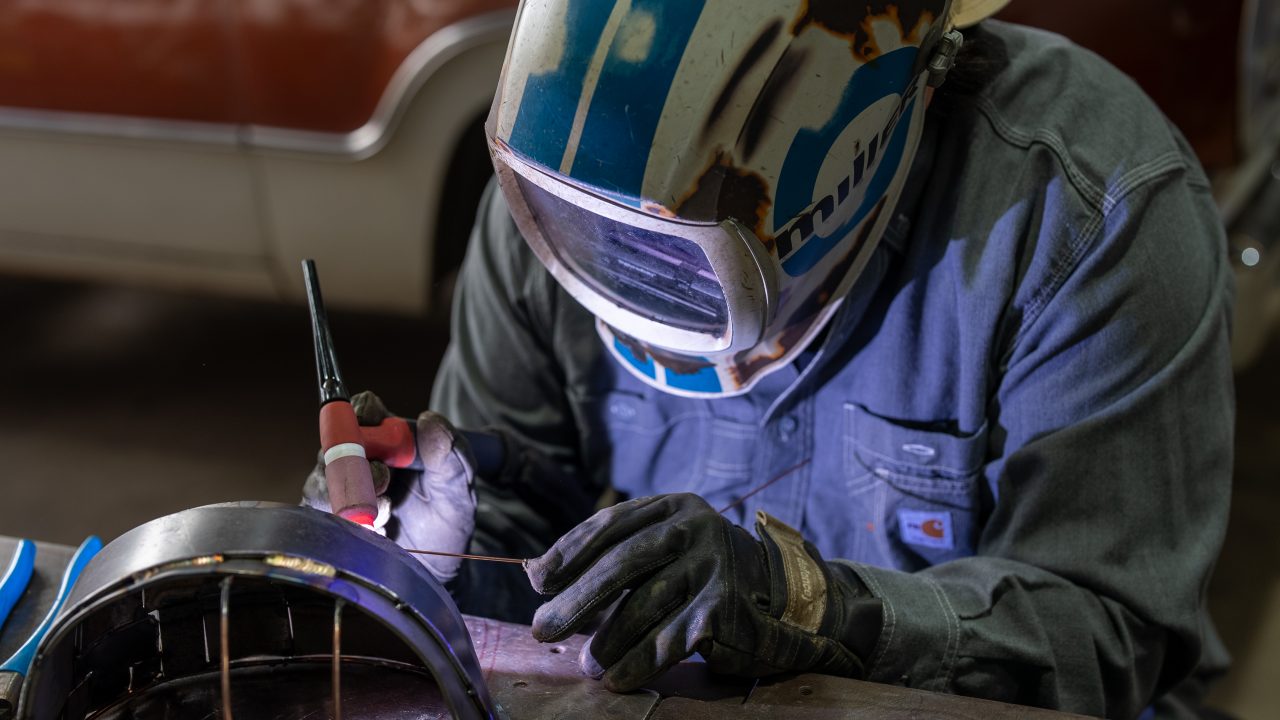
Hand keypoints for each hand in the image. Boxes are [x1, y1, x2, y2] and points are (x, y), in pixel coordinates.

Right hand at [302, 391, 476, 581]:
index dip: (364, 413)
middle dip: (354, 459)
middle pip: (335, 442)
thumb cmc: (446, 522)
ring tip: (386, 513)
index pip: (364, 410)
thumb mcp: (458, 491)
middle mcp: (359, 459)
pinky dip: (345, 521)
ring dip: (351, 495)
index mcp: (389, 440)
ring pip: (322, 478)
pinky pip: (317, 512)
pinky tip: (375, 531)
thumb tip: (430, 420)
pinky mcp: (328, 519)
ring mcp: (340, 489)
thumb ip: (452, 457)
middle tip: (384, 480)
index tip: (378, 428)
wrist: (434, 569)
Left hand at [524, 493, 876, 691]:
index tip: (536, 580)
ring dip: (607, 640)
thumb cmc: (703, 573)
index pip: (610, 525)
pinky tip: (619, 678)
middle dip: (577, 600)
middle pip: (622, 564)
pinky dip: (639, 662)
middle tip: (541, 627)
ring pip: (644, 605)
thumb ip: (613, 555)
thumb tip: (535, 575)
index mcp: (673, 506)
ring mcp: (712, 565)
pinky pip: (670, 639)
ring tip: (585, 665)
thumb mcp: (665, 548)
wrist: (783, 597)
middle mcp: (694, 527)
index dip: (568, 552)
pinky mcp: (724, 606)